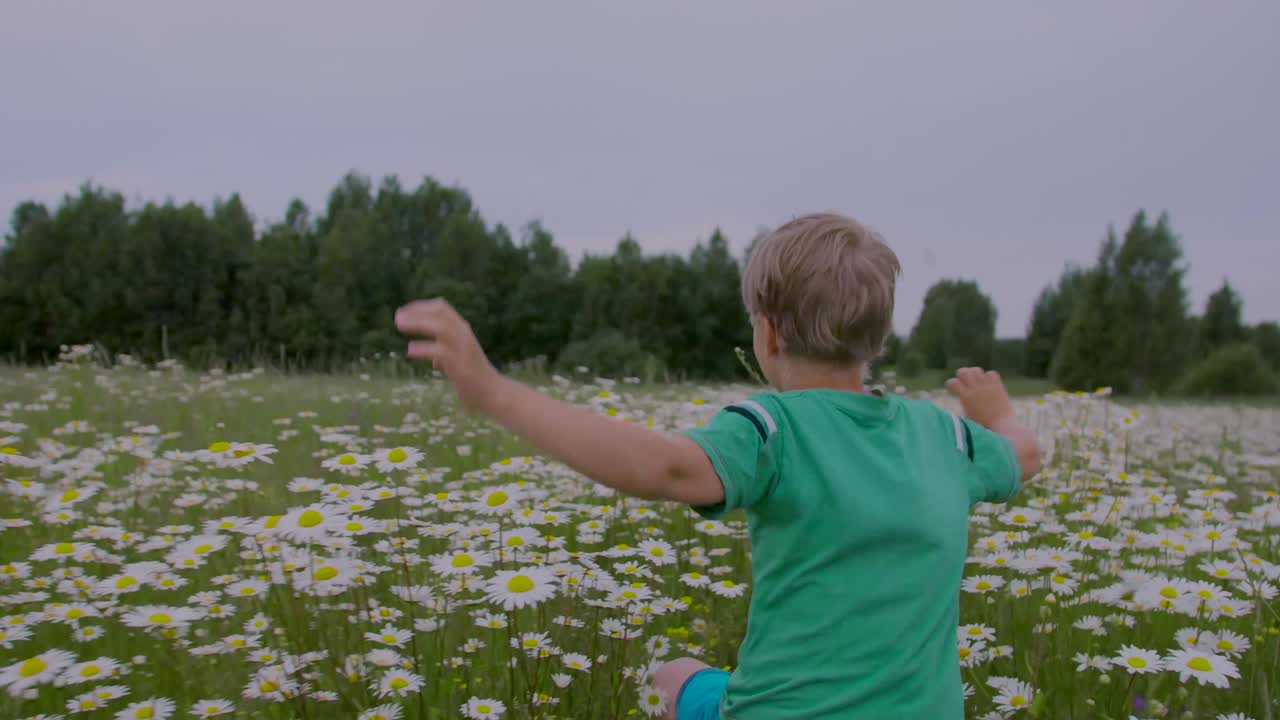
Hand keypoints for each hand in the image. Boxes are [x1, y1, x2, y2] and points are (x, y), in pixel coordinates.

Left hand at [395, 299, 503, 413]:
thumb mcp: (461, 362)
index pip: (442, 308)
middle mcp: (464, 335)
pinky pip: (439, 351)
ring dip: (418, 323)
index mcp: (463, 330)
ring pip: (440, 327)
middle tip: (397, 316)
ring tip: (399, 325)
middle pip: (440, 313)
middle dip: (417, 312)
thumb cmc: (476, 378)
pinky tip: (410, 350)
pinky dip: (423, 348)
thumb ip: (447, 358)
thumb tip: (434, 361)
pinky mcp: (460, 365)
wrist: (494, 394)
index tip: (405, 311)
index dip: (421, 307)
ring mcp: (463, 348)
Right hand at [945, 367, 1013, 428]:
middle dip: (961, 375)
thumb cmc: (982, 427)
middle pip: (963, 371)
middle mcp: (976, 389)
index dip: (950, 384)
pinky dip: (988, 376)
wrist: (1002, 426)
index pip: (952, 382)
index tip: (951, 388)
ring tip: (974, 380)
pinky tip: (987, 383)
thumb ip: (961, 406)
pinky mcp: (998, 386)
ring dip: (973, 374)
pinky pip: (991, 373)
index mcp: (966, 397)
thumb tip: (954, 403)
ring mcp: (987, 386)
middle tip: (963, 382)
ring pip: (976, 370)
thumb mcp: (966, 417)